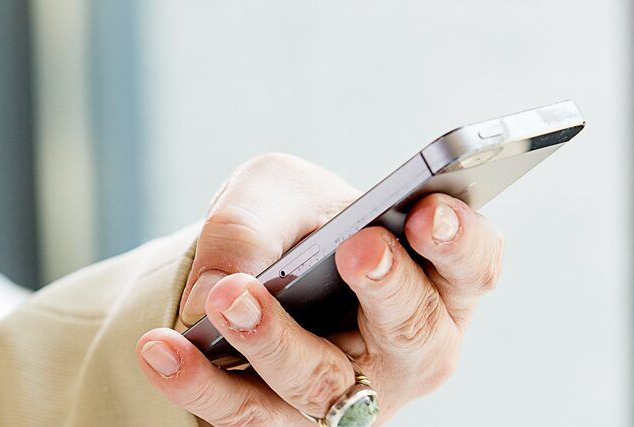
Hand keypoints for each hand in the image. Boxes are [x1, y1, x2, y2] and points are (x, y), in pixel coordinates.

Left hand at [136, 153, 503, 425]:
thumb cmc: (294, 229)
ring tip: (225, 298)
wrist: (253, 278)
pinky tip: (161, 348)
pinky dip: (200, 382)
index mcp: (434, 280)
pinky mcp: (287, 423)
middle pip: (415, 332)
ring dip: (274, 341)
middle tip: (358, 248)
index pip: (472, 265)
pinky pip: (246, 413)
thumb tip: (218, 288)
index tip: (429, 211)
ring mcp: (351, 397)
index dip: (460, 241)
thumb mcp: (275, 194)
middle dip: (388, 288)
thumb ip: (256, 221)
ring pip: (323, 384)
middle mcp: (408, 349)